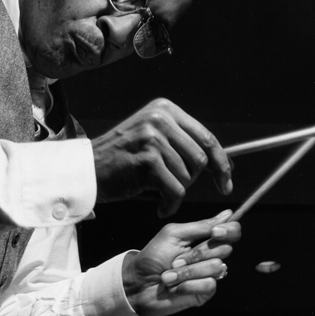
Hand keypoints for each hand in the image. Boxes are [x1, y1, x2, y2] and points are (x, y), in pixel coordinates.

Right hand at [91, 99, 233, 217]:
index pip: (207, 137)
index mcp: (165, 109)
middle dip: (194, 179)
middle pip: (201, 159)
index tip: (227, 181)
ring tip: (157, 190)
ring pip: (188, 177)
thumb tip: (223, 161)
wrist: (88, 170)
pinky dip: (170, 204)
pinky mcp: (147, 160)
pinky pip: (175, 190)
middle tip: (176, 187)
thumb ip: (183, 142)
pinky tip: (161, 205)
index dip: (222, 163)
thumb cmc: (121, 158)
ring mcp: (153, 138)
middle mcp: (160, 119)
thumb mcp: (152, 136)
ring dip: (176, 190)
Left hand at [122, 210, 240, 315]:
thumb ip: (201, 226)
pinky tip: (176, 287)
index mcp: (204, 238)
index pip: (231, 231)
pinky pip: (209, 285)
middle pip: (225, 249)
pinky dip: (188, 285)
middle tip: (176, 260)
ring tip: (170, 275)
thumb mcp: (174, 235)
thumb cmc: (153, 256)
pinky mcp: (205, 292)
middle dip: (197, 254)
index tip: (215, 233)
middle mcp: (210, 255)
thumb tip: (227, 213)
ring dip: (187, 272)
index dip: (229, 230)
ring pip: (216, 267)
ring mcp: (209, 274)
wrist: (138, 284)